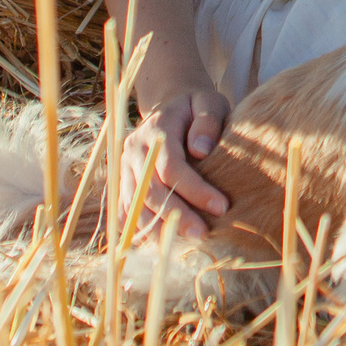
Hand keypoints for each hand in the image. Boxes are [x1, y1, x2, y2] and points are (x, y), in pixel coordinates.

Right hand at [123, 85, 230, 236]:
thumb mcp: (209, 102)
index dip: (195, 190)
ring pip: (134, 206)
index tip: (222, 206)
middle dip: (177, 216)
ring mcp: (124, 167)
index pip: (171, 167)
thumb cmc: (196, 106)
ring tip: (185, 243)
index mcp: (156, 129)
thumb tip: (200, 150)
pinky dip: (138, 230)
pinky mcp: (123, 182)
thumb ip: (207, 122)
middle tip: (203, 234)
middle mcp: (134, 150)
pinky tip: (159, 244)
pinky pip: (123, 211)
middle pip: (150, 192)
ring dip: (157, 229)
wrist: (169, 103)